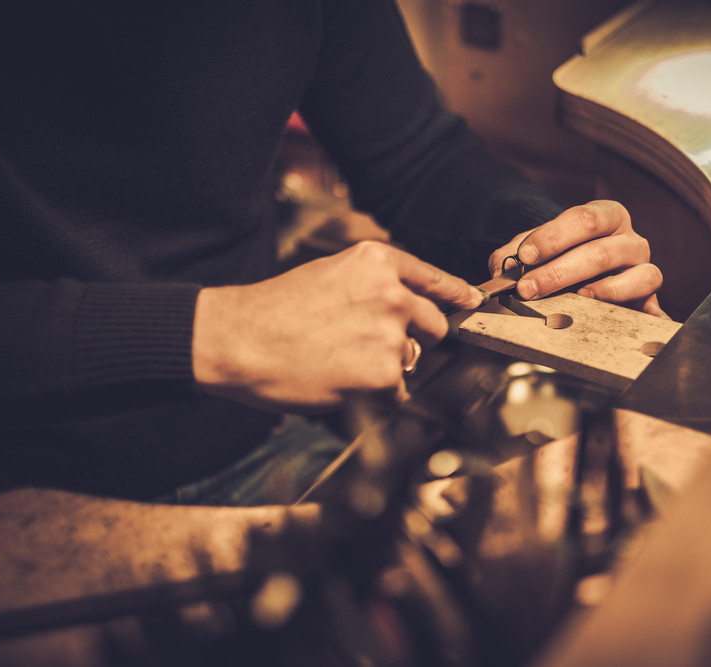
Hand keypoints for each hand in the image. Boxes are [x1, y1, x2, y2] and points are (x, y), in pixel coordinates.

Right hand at [192, 241, 482, 411]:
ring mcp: (391, 335)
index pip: (433, 279)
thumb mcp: (329, 276)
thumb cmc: (275, 311)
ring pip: (411, 361)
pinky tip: (339, 381)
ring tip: (339, 362)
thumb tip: (406, 310)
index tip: (472, 303)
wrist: (239, 340)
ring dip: (386, 369)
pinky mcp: (383, 376)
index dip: (455, 295)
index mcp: (377, 262)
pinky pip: (396, 393)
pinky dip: (374, 396)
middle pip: (434, 327)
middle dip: (414, 340)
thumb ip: (373, 286)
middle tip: (371, 347)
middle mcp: (392, 294)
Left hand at [488, 200, 666, 316]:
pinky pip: (656, 308)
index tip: (526, 256)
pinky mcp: (649, 299)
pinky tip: (640, 323)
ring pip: (638, 276)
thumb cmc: (560, 255)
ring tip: (577, 298)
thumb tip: (499, 273)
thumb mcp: (536, 248)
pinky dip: (651, 317)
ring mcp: (643, 269)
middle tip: (528, 288)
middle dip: (560, 271)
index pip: (583, 220)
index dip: (552, 237)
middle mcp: (630, 240)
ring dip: (603, 291)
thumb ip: (513, 255)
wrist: (586, 270)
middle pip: (601, 252)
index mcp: (606, 217)